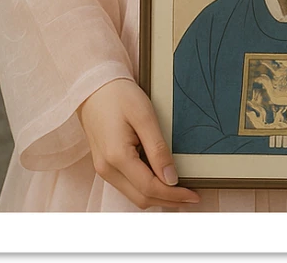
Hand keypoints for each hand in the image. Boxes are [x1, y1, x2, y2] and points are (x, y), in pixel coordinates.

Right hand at [76, 78, 200, 209]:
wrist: (93, 86)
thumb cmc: (119, 95)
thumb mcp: (144, 116)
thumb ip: (158, 149)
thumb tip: (171, 179)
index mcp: (116, 157)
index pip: (150, 188)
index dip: (174, 195)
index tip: (194, 195)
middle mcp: (107, 169)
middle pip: (142, 198)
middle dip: (168, 200)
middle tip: (192, 196)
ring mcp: (103, 168)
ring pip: (134, 195)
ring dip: (158, 196)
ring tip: (180, 190)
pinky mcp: (105, 164)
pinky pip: (128, 185)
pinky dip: (146, 187)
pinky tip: (161, 179)